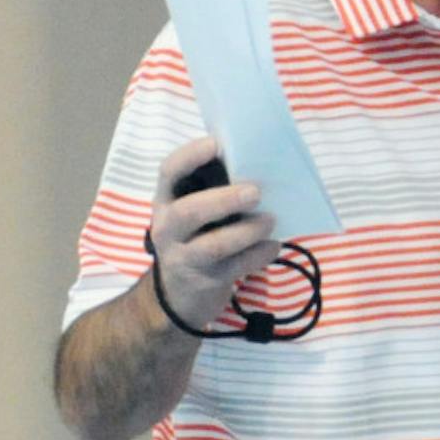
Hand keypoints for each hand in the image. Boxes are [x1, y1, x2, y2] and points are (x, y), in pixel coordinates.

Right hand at [147, 137, 279, 330]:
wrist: (180, 295)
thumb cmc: (197, 236)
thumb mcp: (196, 211)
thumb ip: (216, 186)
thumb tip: (261, 160)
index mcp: (166, 200)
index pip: (168, 172)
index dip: (190, 156)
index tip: (216, 144)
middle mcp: (168, 228)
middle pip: (188, 211)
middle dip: (224, 200)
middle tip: (255, 192)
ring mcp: (184, 258)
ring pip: (214, 245)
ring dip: (247, 231)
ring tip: (271, 220)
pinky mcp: (206, 282)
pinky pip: (236, 267)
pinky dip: (259, 254)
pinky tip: (273, 245)